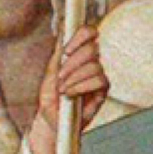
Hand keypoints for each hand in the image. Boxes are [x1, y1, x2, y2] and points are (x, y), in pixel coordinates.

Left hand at [29, 26, 108, 153]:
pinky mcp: (103, 91)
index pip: (89, 33)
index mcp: (76, 54)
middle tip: (60, 78)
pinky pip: (100, 81)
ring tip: (63, 90)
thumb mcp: (49, 75)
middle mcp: (90, 62)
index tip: (66, 50)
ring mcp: (98, 76)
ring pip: (95, 66)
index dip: (81, 36)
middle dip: (72, 63)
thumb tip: (61, 36)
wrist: (52, 120)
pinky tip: (71, 94)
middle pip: (92, 49)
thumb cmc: (50, 98)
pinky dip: (82, 87)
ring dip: (74, 78)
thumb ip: (57, 56)